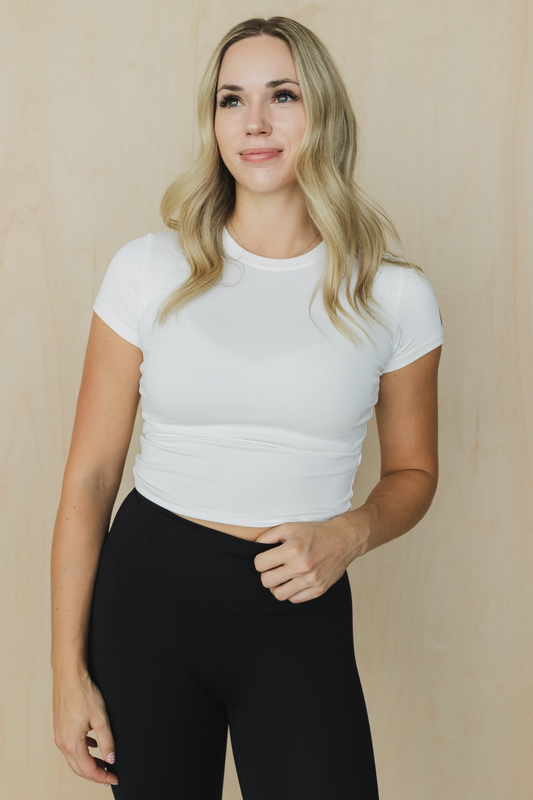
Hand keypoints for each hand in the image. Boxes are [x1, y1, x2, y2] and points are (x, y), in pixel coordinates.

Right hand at [52, 668, 118, 786]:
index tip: (114, 778)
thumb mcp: (100, 718)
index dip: (103, 777)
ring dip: (88, 764)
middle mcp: (62, 743)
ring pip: (74, 759)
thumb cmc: (83, 693)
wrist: (68, 676)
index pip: (88, 770)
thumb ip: (106, 741)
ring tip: (104, 763)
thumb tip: (111, 759)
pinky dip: (82, 752)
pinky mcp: (59, 727)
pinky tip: (92, 745)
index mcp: (72, 743)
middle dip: (95, 774)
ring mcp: (59, 735)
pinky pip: (70, 747)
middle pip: (79, 768)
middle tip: (110, 775)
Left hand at [252, 518, 360, 603]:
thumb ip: (268, 536)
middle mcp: (301, 567)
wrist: (344, 539)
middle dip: (267, 574)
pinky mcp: (319, 590)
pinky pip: (294, 599)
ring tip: (283, 576)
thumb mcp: (290, 527)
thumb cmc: (316, 532)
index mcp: (293, 550)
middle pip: (266, 581)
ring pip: (279, 594)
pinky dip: (291, 592)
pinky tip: (295, 580)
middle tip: (274, 567)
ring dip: (277, 585)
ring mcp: (311, 580)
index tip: (267, 558)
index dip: (260, 561)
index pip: (259, 564)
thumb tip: (254, 547)